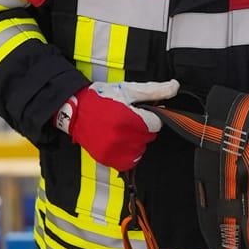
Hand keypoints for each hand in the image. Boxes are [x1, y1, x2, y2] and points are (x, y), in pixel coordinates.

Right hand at [56, 79, 179, 170]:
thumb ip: (154, 91)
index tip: (138, 111)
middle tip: (126, 117)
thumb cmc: (101, 97)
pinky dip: (127, 152)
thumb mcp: (128, 90)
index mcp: (128, 119)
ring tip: (119, 128)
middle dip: (142, 127)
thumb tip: (174, 87)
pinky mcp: (108, 159)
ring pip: (140, 148)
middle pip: (149, 136)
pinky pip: (129, 161)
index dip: (150, 116)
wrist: (73, 110)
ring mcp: (114, 151)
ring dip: (135, 140)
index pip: (156, 123)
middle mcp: (122, 138)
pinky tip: (117, 140)